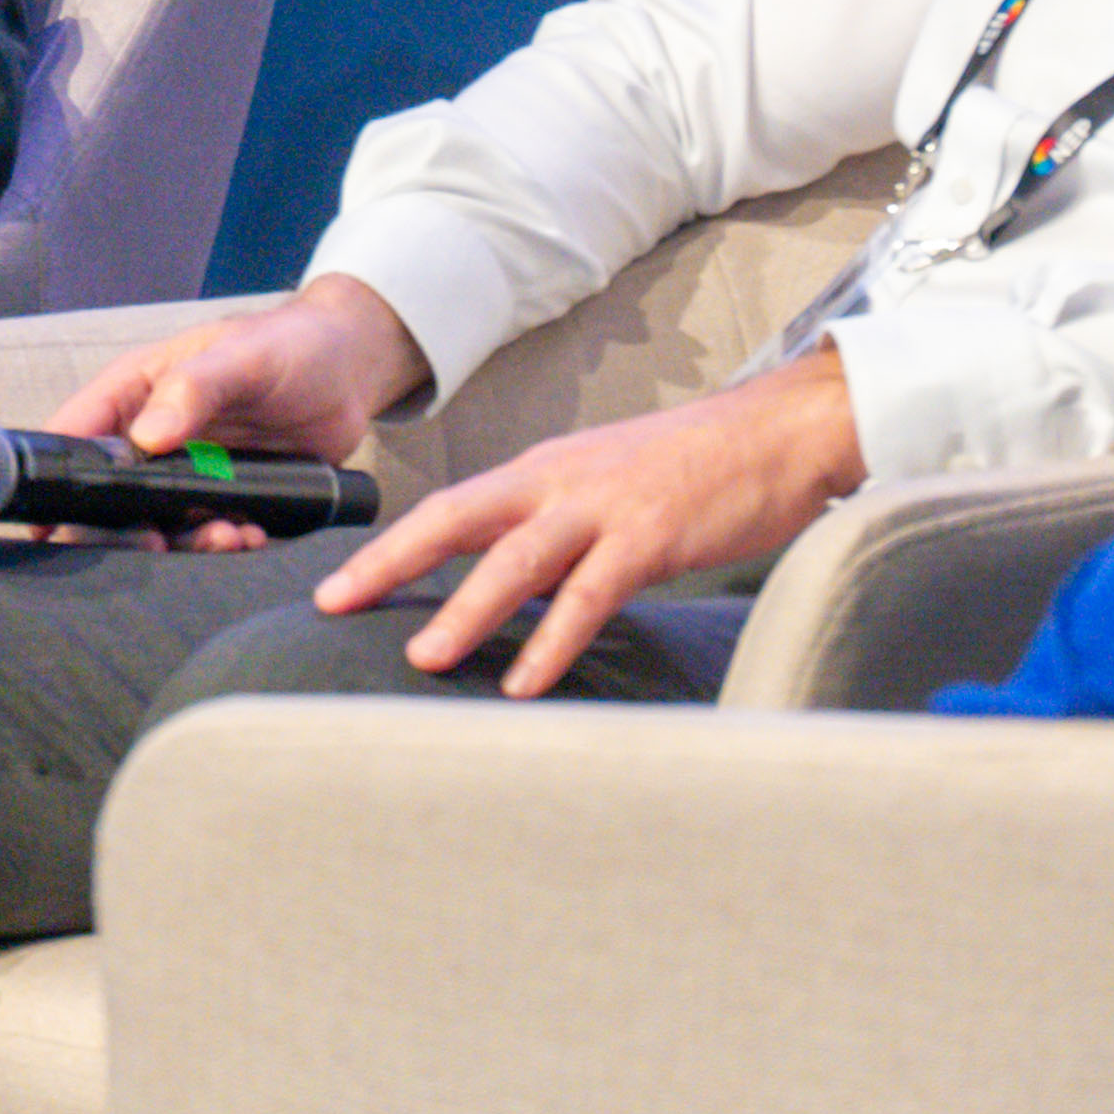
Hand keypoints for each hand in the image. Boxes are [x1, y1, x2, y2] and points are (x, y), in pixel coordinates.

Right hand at [40, 279, 431, 548]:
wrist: (350, 372)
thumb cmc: (291, 344)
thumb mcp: (240, 357)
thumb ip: (193, 389)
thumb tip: (148, 438)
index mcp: (136, 392)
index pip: (75, 433)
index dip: (54, 477)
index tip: (48, 521)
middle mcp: (152, 436)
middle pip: (108, 494)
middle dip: (123, 527)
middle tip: (150, 544)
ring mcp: (186, 471)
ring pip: (157, 521)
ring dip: (181, 540)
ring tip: (223, 536)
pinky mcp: (223, 496)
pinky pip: (205, 531)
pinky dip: (220, 542)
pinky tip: (247, 535)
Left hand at [308, 350, 866, 694]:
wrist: (779, 431)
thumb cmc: (696, 468)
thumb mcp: (607, 491)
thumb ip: (556, 535)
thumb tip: (511, 594)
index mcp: (543, 472)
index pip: (449, 509)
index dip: (389, 547)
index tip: (335, 586)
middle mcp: (559, 482)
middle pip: (456, 519)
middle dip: (390, 563)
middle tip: (334, 604)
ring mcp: (604, 507)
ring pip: (516, 560)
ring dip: (466, 610)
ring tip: (424, 660)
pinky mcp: (651, 536)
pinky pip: (591, 595)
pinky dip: (555, 641)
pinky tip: (527, 682)